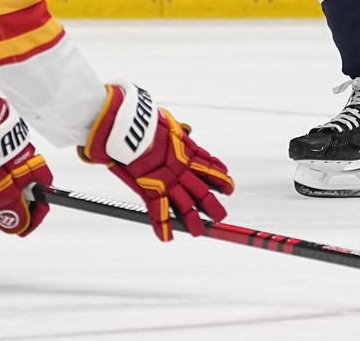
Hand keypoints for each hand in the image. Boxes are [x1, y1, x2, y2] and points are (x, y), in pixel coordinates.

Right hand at [79, 82, 232, 241]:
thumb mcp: (168, 121)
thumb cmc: (146, 120)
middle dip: (213, 205)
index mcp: (187, 151)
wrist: (131, 126)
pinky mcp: (151, 190)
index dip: (220, 177)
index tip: (227, 185)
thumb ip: (178, 130)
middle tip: (220, 215)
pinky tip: (167, 238)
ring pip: (186, 207)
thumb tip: (185, 130)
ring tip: (200, 231)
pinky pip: (158, 212)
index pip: (209, 167)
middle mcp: (182, 169)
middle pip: (204, 191)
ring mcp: (168, 182)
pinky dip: (162, 227)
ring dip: (194, 221)